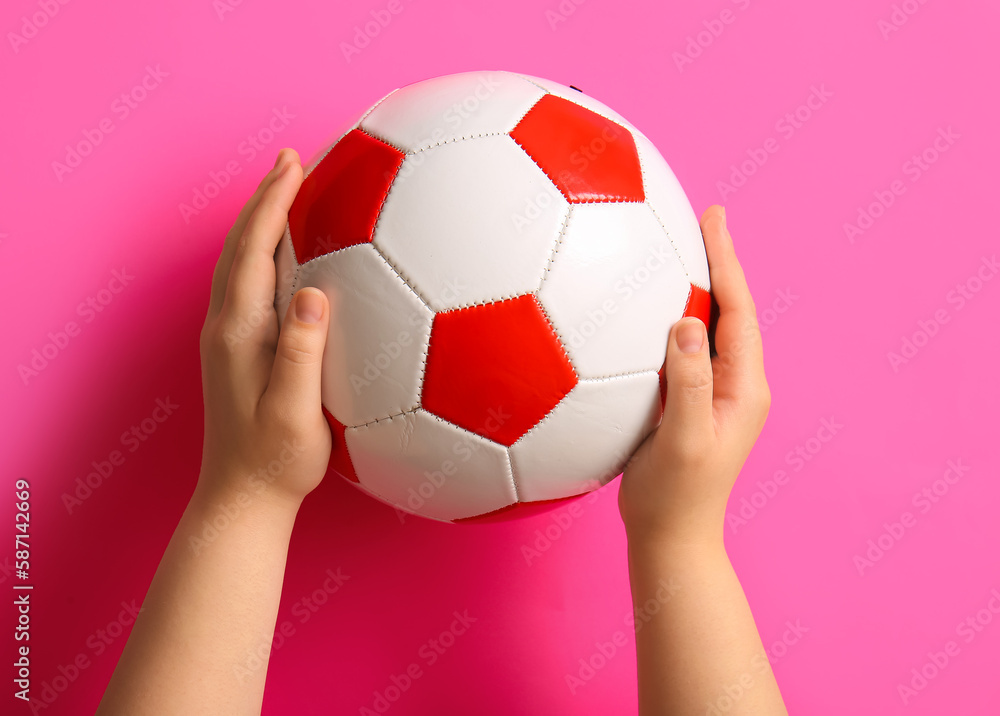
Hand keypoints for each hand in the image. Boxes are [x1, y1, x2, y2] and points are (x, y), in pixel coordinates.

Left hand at [198, 147, 331, 506]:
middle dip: (264, 198)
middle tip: (291, 158)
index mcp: (239, 333)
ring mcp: (229, 337)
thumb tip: (314, 294)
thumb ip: (302, 355)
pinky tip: (290, 251)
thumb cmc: (277, 462)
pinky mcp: (239, 349)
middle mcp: (226, 327)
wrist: (242, 498)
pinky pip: (250, 283)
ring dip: (262, 220)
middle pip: (241, 246)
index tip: (293, 163)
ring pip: (241, 262)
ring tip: (288, 189)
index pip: (253, 252)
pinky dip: (266, 250)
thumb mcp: (296, 414)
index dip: (272, 204)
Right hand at [618, 205, 770, 544]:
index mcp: (745, 387)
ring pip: (708, 327)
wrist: (672, 539)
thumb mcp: (681, 440)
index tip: (713, 217)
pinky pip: (685, 348)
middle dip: (717, 262)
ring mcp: (714, 393)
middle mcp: (736, 384)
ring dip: (697, 286)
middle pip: (730, 309)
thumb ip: (688, 382)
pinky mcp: (690, 402)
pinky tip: (646, 308)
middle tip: (698, 218)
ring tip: (676, 248)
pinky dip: (671, 317)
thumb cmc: (675, 497)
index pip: (738, 310)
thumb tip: (685, 323)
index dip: (727, 261)